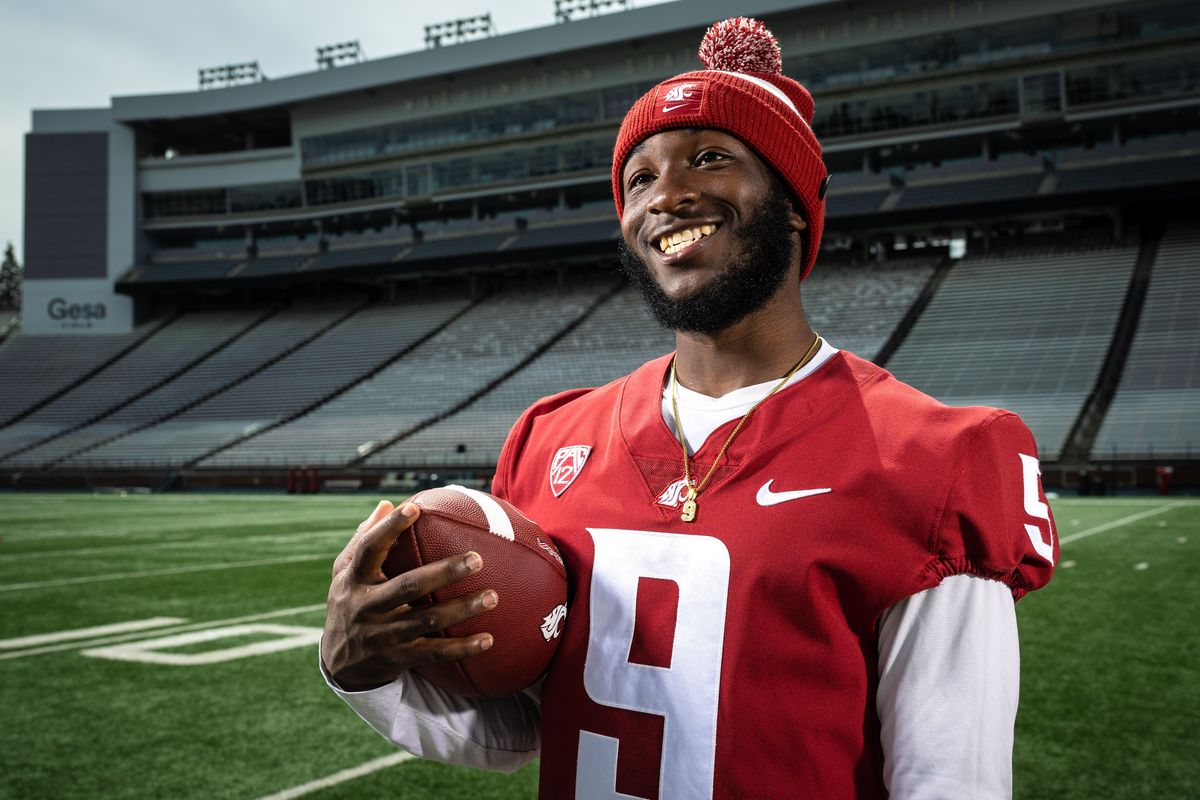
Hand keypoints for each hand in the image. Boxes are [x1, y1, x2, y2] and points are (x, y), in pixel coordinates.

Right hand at [321, 500, 497, 691]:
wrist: (340, 663)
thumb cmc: (350, 603)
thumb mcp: (345, 573)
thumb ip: (363, 539)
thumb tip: (387, 504)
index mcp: (354, 579)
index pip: (369, 549)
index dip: (388, 529)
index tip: (414, 509)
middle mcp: (367, 606)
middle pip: (408, 586)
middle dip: (444, 573)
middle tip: (477, 559)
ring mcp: (382, 635)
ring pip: (427, 621)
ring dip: (461, 610)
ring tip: (493, 597)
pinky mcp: (398, 658)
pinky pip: (434, 653)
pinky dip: (462, 648)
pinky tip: (488, 639)